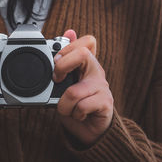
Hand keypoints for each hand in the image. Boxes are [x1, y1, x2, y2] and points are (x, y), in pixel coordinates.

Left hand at [54, 30, 113, 145]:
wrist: (91, 130)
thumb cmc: (77, 104)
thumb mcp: (66, 81)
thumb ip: (66, 59)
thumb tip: (69, 31)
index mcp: (88, 64)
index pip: (87, 41)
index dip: (69, 47)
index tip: (56, 61)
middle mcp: (97, 72)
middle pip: (84, 54)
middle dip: (62, 67)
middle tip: (56, 80)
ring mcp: (103, 87)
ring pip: (74, 91)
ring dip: (64, 105)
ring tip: (68, 109)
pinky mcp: (105, 103)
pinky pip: (81, 106)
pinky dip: (74, 114)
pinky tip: (79, 115)